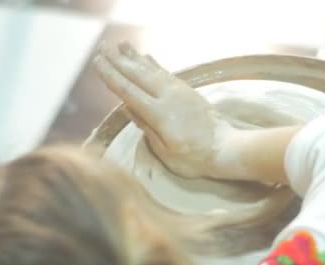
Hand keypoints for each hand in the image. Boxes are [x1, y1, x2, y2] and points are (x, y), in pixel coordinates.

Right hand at [94, 42, 233, 177]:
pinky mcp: (188, 92)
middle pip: (137, 75)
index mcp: (159, 114)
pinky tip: (146, 57)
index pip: (128, 91)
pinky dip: (153, 64)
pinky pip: (166, 73)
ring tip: (121, 45)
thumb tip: (129, 109)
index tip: (98, 63)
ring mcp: (180, 92)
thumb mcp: (166, 152)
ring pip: (152, 70)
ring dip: (134, 57)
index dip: (111, 76)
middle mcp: (168, 97)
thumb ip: (147, 129)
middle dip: (118, 61)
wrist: (227, 148)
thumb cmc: (195, 158)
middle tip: (102, 47)